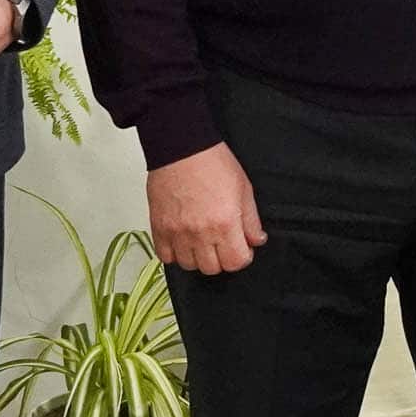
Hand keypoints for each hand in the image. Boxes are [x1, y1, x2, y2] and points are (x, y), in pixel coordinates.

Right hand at [147, 143, 266, 274]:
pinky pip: (165, 256)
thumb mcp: (243, 188)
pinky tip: (182, 240)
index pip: (236, 262)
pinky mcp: (159, 228)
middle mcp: (200, 233)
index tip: (242, 247)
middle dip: (222, 258)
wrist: (181, 148)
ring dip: (198, 257)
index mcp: (225, 223)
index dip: (243, 256)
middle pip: (212, 268)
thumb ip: (251, 220)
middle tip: (222, 242)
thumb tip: (256, 240)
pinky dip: (175, 253)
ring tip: (202, 240)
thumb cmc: (212, 162)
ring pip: (189, 265)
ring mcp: (177, 232)